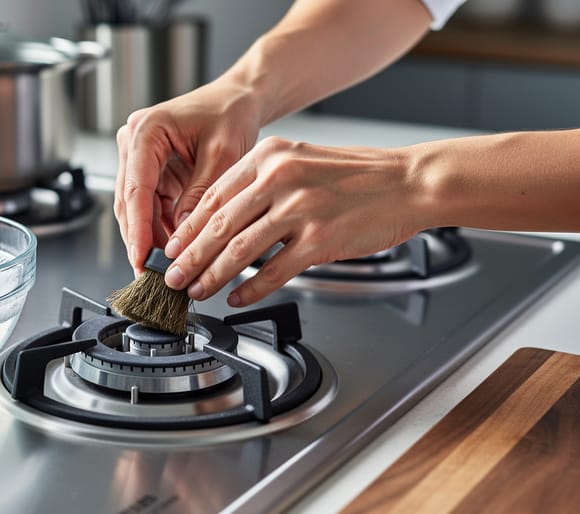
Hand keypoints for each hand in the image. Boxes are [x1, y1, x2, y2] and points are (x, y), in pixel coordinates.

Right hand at [114, 80, 261, 273]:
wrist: (238, 99)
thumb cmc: (230, 113)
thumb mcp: (222, 155)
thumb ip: (201, 194)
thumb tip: (184, 233)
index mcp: (146, 131)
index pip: (135, 188)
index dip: (137, 229)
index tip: (141, 258)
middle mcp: (135, 143)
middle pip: (130, 203)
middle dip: (141, 240)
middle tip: (153, 275)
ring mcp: (139, 158)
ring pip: (138, 210)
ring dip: (151, 239)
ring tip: (166, 268)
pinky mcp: (151, 171)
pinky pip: (152, 207)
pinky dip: (162, 229)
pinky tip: (173, 251)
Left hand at [161, 137, 423, 305]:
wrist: (409, 182)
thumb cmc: (357, 175)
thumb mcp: (300, 160)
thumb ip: (261, 184)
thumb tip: (220, 220)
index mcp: (269, 156)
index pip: (213, 196)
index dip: (187, 227)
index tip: (172, 247)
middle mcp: (280, 178)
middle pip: (219, 225)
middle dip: (190, 256)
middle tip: (172, 276)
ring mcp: (300, 209)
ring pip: (240, 250)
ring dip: (213, 276)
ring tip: (197, 291)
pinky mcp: (320, 239)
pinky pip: (274, 271)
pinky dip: (252, 289)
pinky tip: (238, 298)